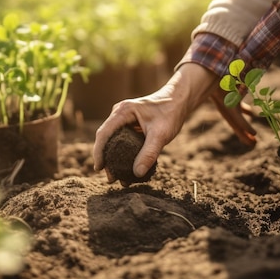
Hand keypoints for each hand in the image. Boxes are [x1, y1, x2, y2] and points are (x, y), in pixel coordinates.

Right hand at [92, 63, 256, 184]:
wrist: (180, 100)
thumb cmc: (170, 113)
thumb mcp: (160, 134)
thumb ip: (149, 153)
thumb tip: (138, 173)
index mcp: (122, 112)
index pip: (103, 133)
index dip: (99, 152)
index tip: (99, 168)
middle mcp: (120, 114)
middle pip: (106, 138)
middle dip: (107, 158)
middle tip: (111, 177)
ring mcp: (124, 119)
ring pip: (114, 140)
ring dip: (115, 157)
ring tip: (119, 176)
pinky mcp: (131, 124)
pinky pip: (123, 140)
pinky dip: (123, 153)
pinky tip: (128, 166)